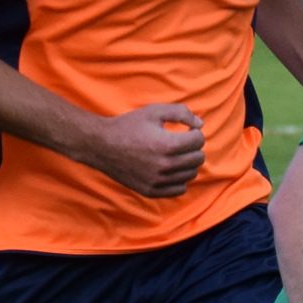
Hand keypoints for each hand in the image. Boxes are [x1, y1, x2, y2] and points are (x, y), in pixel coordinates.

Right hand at [82, 103, 205, 197]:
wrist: (101, 145)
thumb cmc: (129, 125)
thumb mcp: (154, 111)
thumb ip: (181, 113)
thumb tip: (201, 124)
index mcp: (168, 145)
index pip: (199, 140)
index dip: (195, 132)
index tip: (186, 130)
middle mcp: (165, 166)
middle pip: (198, 158)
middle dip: (193, 147)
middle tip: (181, 142)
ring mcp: (158, 181)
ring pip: (191, 174)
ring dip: (188, 163)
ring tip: (175, 154)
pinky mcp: (151, 191)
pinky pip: (180, 189)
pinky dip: (179, 179)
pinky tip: (170, 168)